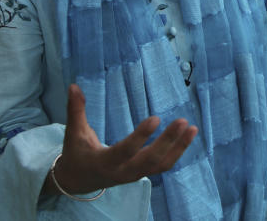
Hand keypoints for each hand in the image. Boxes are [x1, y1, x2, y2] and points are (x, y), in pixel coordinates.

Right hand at [49, 84, 197, 194]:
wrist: (78, 181)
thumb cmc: (76, 154)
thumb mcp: (74, 133)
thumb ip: (76, 110)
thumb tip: (74, 85)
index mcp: (104, 162)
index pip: (125, 151)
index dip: (140, 137)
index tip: (156, 119)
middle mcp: (122, 172)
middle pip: (150, 160)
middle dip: (168, 141)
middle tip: (182, 121)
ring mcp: (134, 175)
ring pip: (161, 165)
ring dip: (178, 147)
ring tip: (192, 128)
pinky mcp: (142, 173)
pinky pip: (163, 165)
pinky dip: (177, 151)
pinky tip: (188, 135)